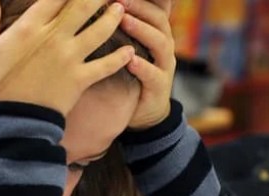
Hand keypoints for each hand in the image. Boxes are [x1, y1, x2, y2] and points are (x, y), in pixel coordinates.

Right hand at [0, 0, 134, 116]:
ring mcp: (70, 58)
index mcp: (30, 26)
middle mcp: (54, 37)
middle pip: (83, 4)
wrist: (12, 121)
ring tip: (120, 8)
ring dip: (114, 16)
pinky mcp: (80, 79)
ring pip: (100, 29)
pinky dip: (120, 58)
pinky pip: (106, 65)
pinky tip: (129, 50)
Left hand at [117, 0, 175, 128]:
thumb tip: (103, 9)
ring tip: (123, 20)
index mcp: (155, 31)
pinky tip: (129, 60)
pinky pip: (154, 74)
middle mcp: (164, 44)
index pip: (156, 6)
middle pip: (158, 18)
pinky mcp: (160, 87)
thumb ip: (120, 26)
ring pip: (160, 42)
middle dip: (139, 6)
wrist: (143, 112)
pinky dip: (142, 66)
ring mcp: (164, 65)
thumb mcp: (125, 46)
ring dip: (141, 29)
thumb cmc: (129, 73)